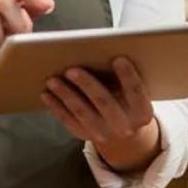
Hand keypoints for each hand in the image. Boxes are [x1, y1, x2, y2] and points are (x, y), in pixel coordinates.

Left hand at [42, 57, 157, 170]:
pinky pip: (68, 121)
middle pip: (105, 102)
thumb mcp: (135, 93)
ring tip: (53, 79)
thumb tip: (104, 52)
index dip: (128, 76)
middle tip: (72, 69)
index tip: (118, 59)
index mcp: (142, 112)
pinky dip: (56, 107)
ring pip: (82, 112)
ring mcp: (104, 134)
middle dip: (87, 85)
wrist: (124, 133)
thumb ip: (125, 78)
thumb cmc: (128, 101)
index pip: (136, 93)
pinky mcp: (85, 135)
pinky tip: (46, 94)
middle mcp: (124, 126)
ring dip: (66, 94)